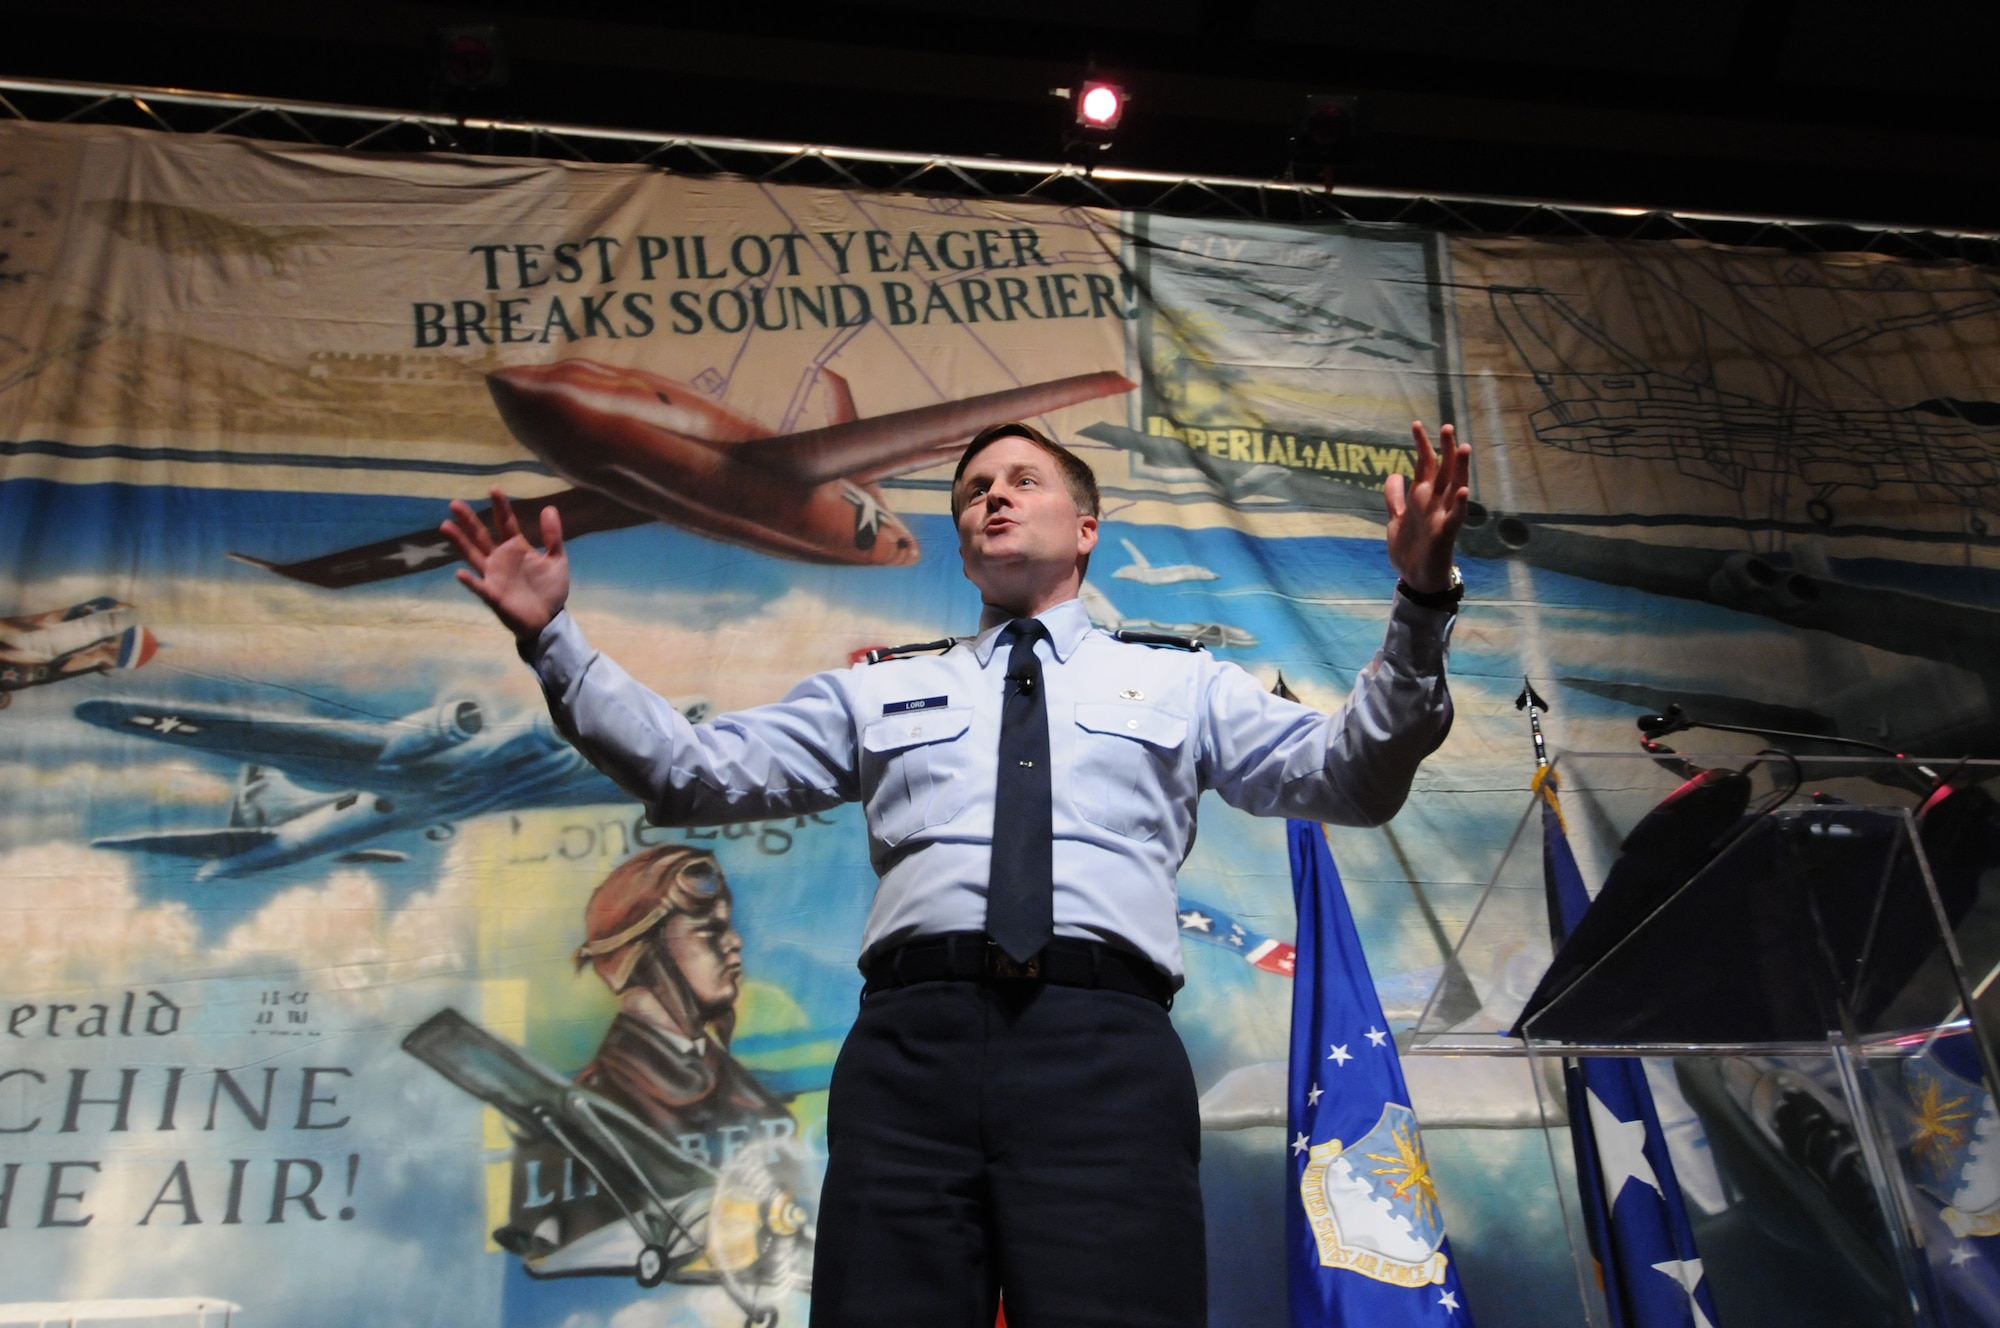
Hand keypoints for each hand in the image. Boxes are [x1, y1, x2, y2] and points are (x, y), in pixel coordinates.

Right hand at [441, 488, 569, 645]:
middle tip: (454, 503)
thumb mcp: (557, 559)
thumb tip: (549, 508)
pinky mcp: (493, 595)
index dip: (500, 507)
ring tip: (445, 526)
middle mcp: (500, 559)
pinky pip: (479, 587)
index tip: (494, 488)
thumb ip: (553, 536)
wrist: (549, 619)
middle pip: (481, 536)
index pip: (504, 523)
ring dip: (460, 543)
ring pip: (473, 556)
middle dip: (469, 520)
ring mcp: (493, 576)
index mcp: (516, 548)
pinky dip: (470, 581)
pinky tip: (460, 573)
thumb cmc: (550, 589)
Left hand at [1383, 421, 1470, 593]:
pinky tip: (1464, 491)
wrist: (1415, 579)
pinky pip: (1456, 517)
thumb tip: (1394, 474)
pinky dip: (1461, 504)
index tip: (1416, 424)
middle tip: (1447, 427)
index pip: (1425, 465)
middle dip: (1445, 450)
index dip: (1422, 445)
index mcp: (1421, 498)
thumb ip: (1394, 498)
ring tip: (1463, 448)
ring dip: (1460, 469)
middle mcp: (1434, 503)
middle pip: (1444, 471)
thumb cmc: (1409, 550)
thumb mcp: (1396, 519)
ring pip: (1455, 488)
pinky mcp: (1446, 534)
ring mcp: (1442, 517)